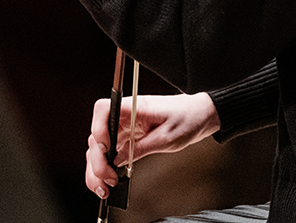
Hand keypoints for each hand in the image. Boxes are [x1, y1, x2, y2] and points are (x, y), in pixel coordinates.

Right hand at [85, 93, 220, 198]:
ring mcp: (124, 127)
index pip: (103, 109)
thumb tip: (118, 160)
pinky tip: (108, 182)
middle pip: (97, 135)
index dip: (98, 129)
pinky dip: (105, 168)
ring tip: (104, 188)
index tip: (105, 150)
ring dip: (97, 169)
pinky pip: (109, 153)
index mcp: (134, 107)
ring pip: (98, 147)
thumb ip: (141, 148)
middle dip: (97, 160)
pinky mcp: (126, 138)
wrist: (198, 116)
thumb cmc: (187, 118)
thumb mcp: (167, 137)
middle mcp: (124, 116)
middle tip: (107, 180)